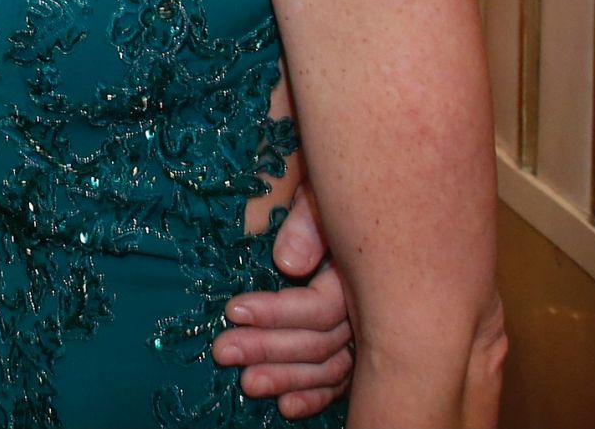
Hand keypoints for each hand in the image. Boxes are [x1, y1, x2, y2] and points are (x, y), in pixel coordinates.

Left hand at [212, 183, 352, 418]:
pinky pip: (342, 377)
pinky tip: (287, 407)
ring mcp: (368, 329)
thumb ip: (308, 223)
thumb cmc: (336, 188)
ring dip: (287, 378)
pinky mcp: (360, 342)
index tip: (233, 309)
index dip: (277, 313)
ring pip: (331, 366)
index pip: (323, 308)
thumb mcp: (322, 190)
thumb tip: (287, 264)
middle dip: (270, 349)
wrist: (368, 193)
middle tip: (224, 351)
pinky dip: (315, 395)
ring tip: (246, 384)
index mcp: (362, 271)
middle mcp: (370, 307)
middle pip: (324, 343)